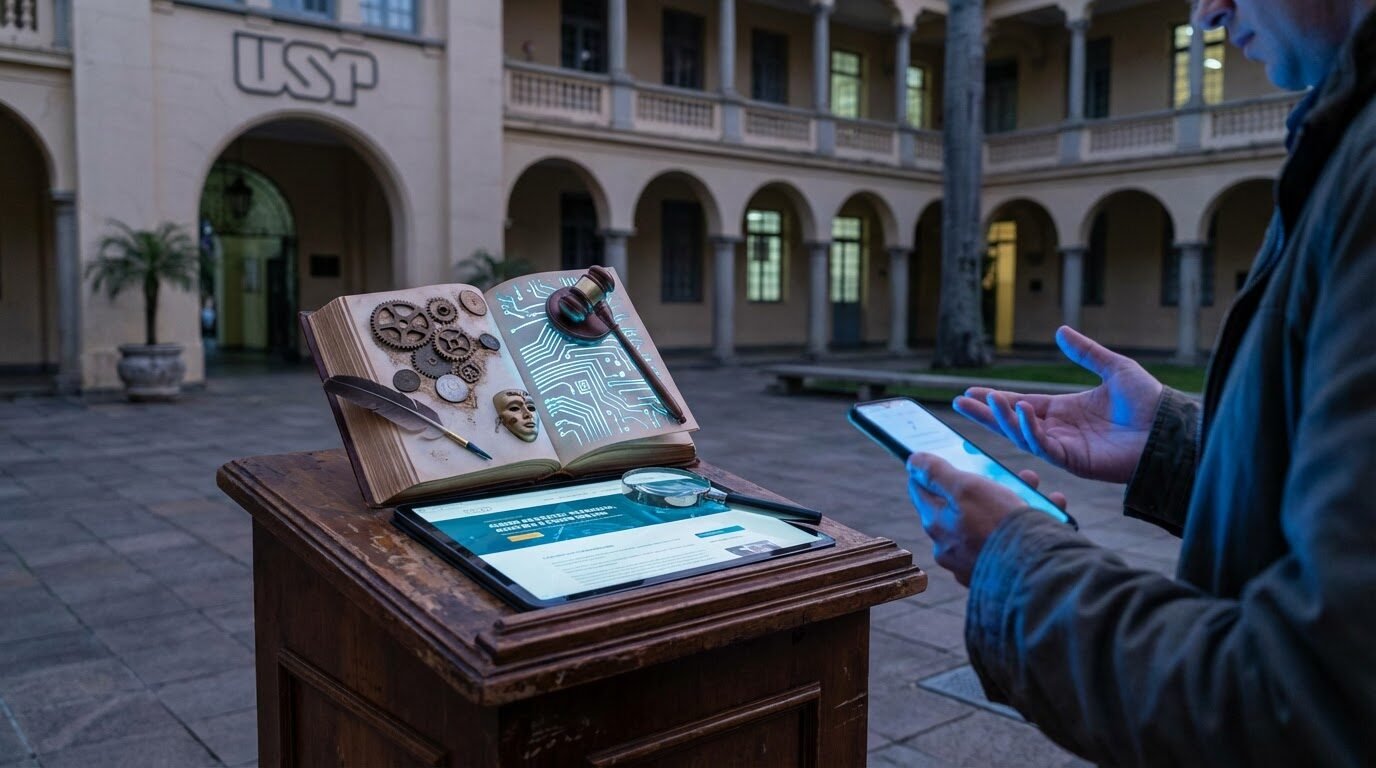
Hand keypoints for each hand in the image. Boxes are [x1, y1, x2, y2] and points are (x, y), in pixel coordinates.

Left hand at [908, 453, 1067, 585]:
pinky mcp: (999, 573)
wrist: (1036, 574)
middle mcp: (950, 547)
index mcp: (937, 525)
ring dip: (1013, 499)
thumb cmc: (1000, 526)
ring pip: (990, 521)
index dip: (929, 471)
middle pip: (961, 505)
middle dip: (984, 483)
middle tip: (1004, 470)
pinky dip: (1027, 524)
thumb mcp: (967, 488)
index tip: (941, 456)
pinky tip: (1051, 511)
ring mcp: (974, 562)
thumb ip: (937, 473)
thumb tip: (913, 461)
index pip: (922, 491)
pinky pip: (1011, 541)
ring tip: (1034, 486)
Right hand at [952, 326, 1163, 483]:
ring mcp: (1065, 447)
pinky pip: (1043, 447)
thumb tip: (1060, 331)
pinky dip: (1029, 431)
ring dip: (1002, 418)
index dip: (997, 399)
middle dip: (985, 413)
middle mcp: (1060, 430)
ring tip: (985, 400)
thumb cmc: (1149, 402)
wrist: (1170, 428)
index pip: (1022, 404)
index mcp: (1065, 410)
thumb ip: (1086, 352)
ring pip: (1022, 435)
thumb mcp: (1114, 368)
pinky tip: (1021, 413)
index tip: (971, 391)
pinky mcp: (1074, 461)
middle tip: (959, 401)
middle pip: (1013, 422)